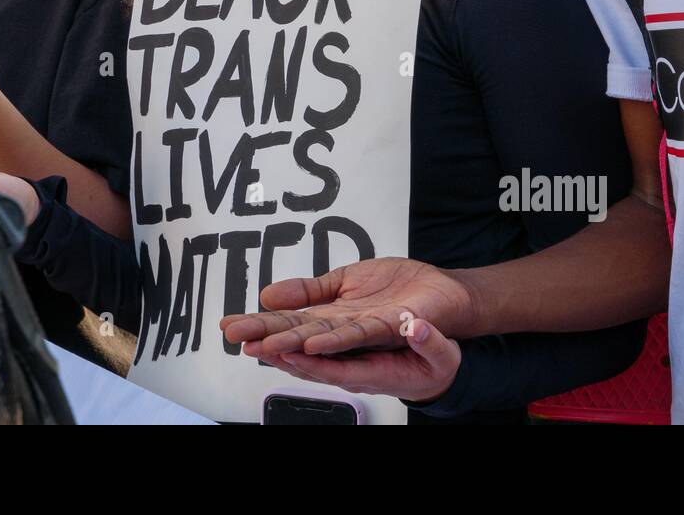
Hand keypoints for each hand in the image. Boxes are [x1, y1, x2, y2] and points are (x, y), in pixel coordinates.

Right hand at [219, 256, 475, 357]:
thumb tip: (269, 294)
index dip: (259, 325)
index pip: (288, 321)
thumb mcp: (343, 280)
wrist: (442, 290)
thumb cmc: (396, 288)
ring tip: (265, 348)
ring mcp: (364, 331)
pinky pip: (358, 335)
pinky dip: (335, 339)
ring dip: (294, 347)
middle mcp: (342, 330)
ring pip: (322, 340)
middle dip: (267, 339)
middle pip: (298, 334)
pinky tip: (314, 341)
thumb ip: (308, 289)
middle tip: (236, 341)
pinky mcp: (388, 326)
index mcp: (329, 317)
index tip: (228, 326)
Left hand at [257, 318, 461, 403]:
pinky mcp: (344, 322)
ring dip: (271, 334)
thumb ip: (428, 341)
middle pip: (307, 354)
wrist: (442, 343)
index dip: (311, 361)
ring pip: (301, 339)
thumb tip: (416, 328)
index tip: (287, 351)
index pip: (336, 368)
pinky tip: (268, 311)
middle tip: (246, 340)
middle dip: (275, 347)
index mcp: (374, 371)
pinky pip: (311, 324)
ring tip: (241, 329)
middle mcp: (352, 360)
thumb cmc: (437, 358)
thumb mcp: (441, 352)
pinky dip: (288, 319)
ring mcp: (345, 343)